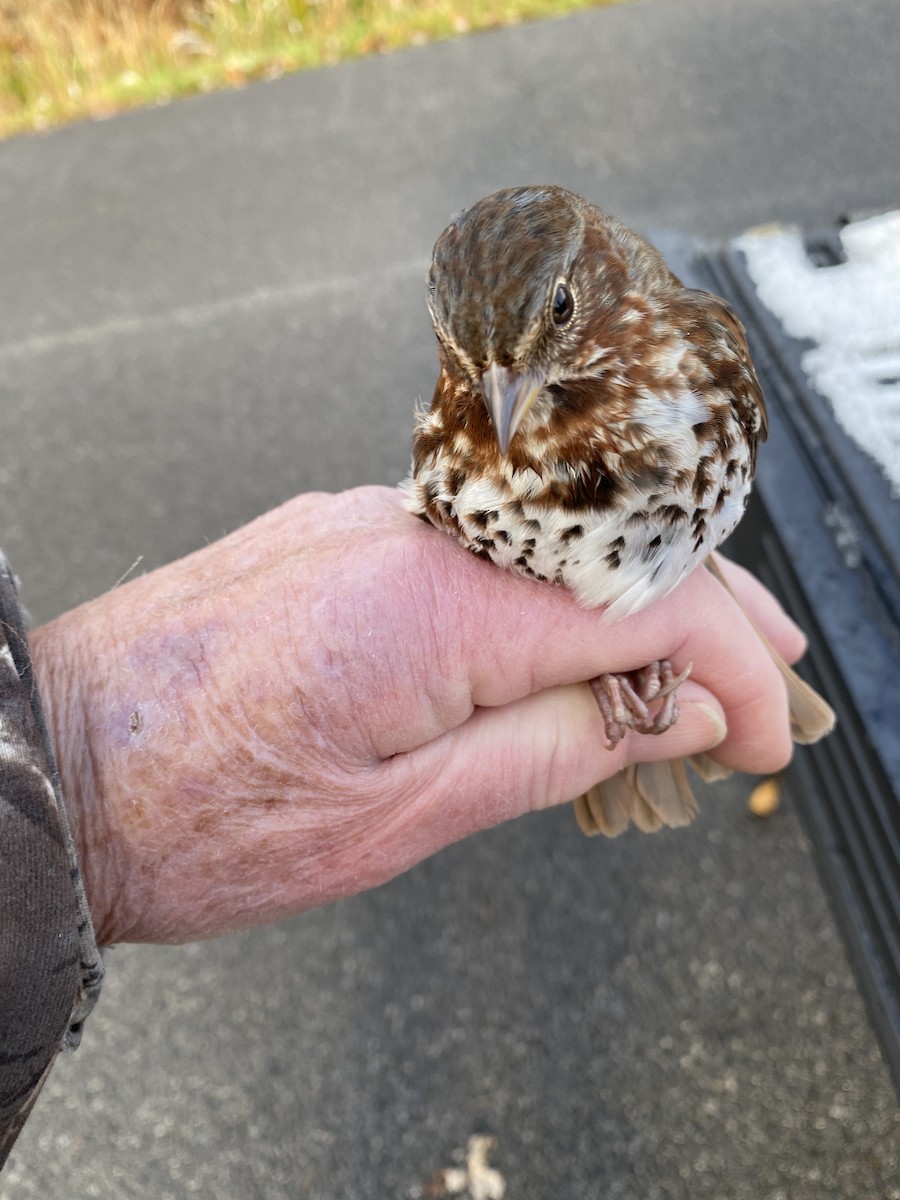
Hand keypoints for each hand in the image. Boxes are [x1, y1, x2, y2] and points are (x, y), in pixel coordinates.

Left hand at [29, 487, 802, 944]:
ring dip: (624, 609)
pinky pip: (474, 554)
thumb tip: (671, 716)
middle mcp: (405, 532)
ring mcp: (364, 523)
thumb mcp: (402, 819)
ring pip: (541, 550)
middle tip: (762, 682)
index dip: (728, 670)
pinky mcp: (336, 539)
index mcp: (434, 600)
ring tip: (680, 674)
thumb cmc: (193, 811)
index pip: (640, 607)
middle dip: (705, 616)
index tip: (765, 732)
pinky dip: (542, 602)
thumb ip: (554, 751)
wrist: (49, 763)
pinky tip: (564, 647)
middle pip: (604, 555)